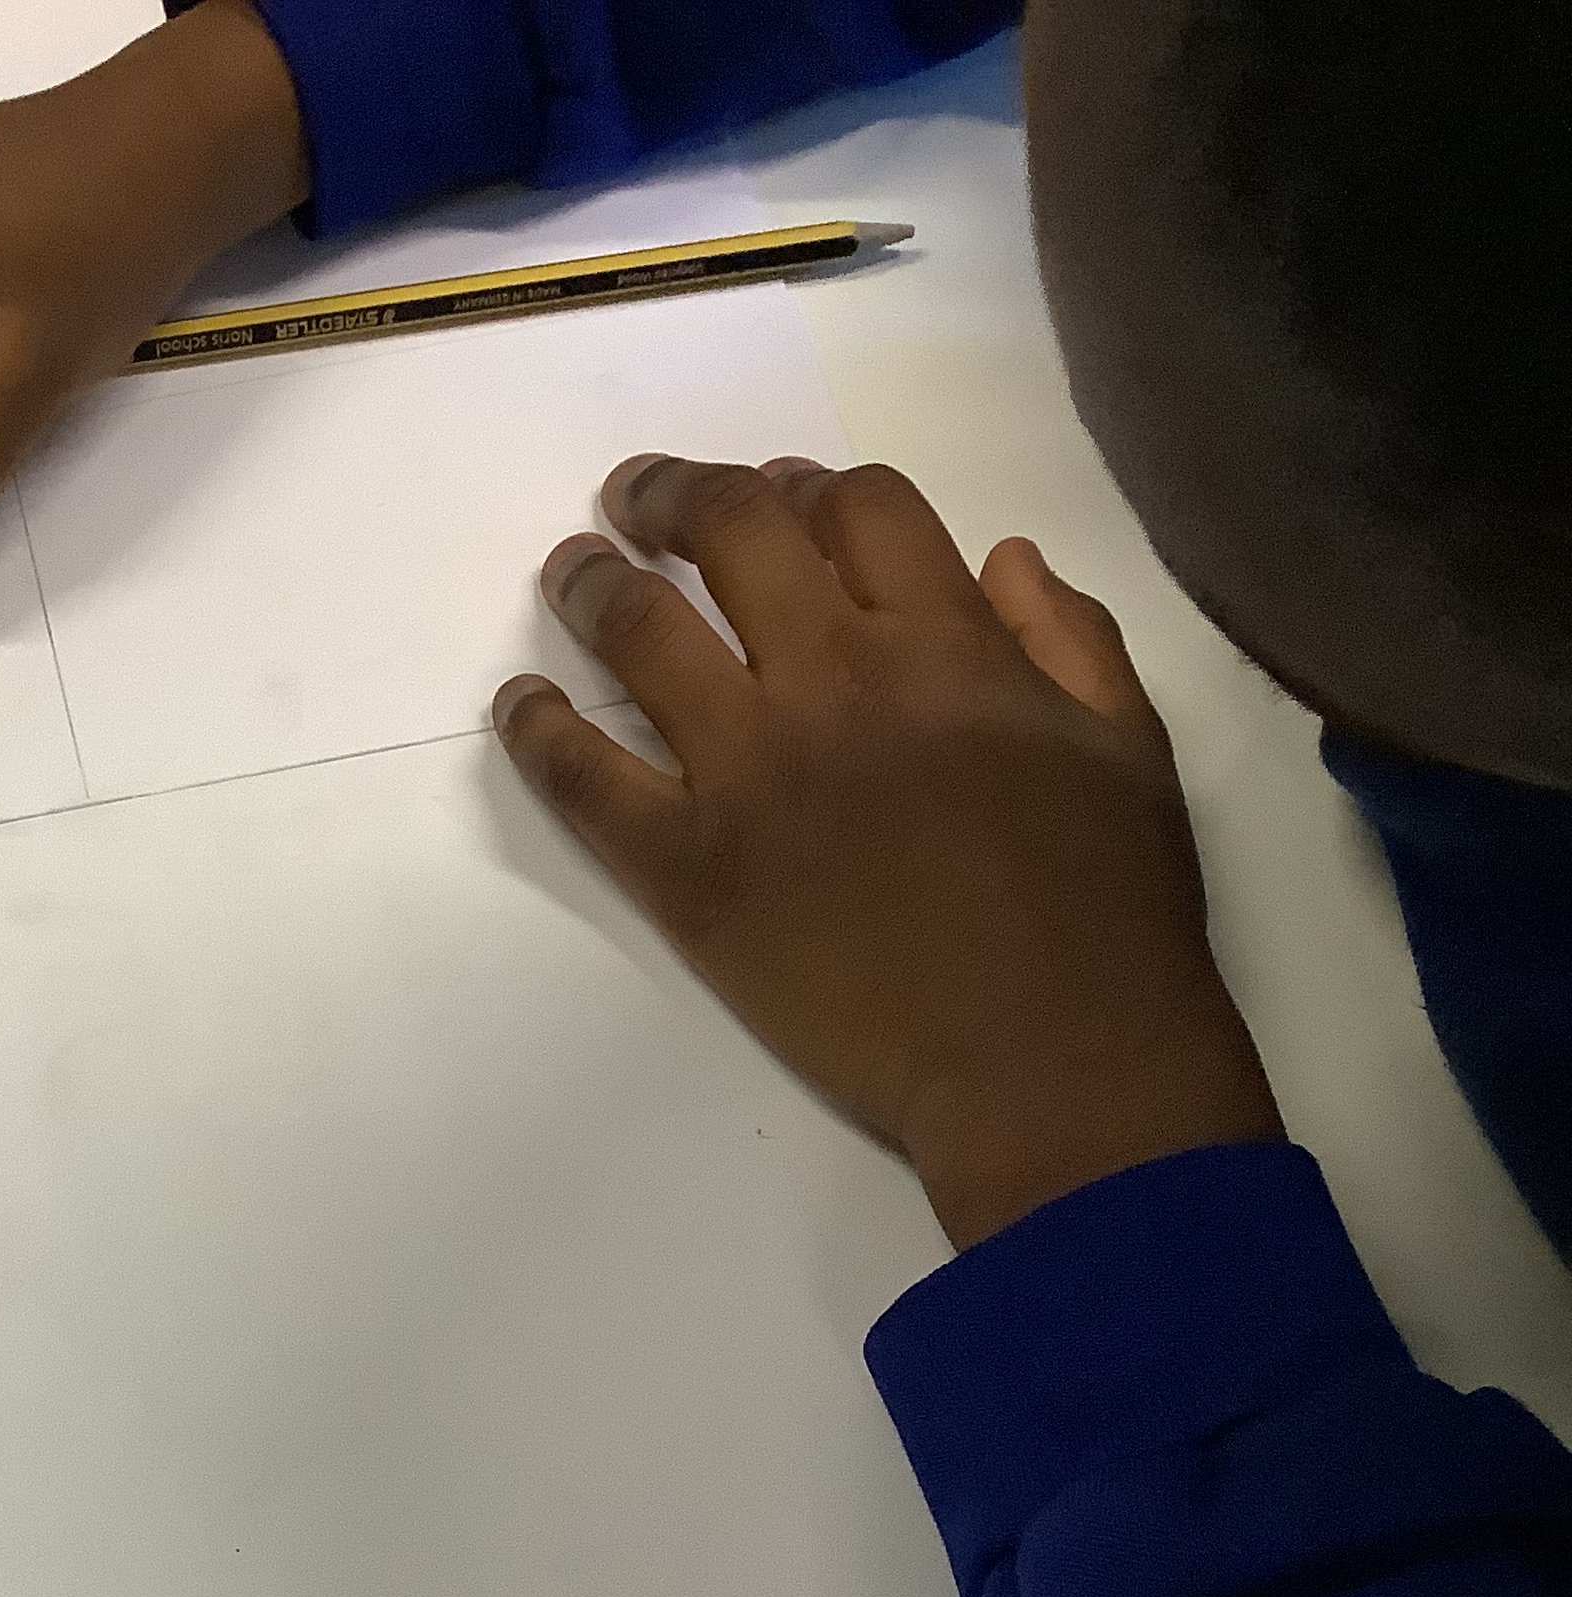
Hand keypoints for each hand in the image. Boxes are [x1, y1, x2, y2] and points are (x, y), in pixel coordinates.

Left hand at [492, 455, 1283, 1248]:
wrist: (1048, 1061)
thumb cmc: (1105, 915)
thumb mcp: (1128, 750)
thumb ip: (1069, 640)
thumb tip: (1002, 557)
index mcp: (947, 645)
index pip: (855, 506)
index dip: (804, 484)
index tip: (773, 490)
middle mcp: (835, 681)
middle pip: (731, 533)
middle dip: (672, 496)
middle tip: (637, 500)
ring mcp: (748, 771)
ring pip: (639, 633)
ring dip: (593, 584)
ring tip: (573, 570)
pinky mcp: (686, 866)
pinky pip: (584, 776)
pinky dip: (537, 728)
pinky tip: (519, 703)